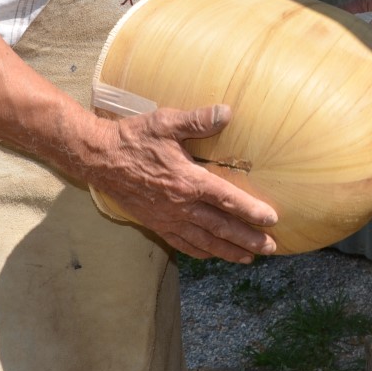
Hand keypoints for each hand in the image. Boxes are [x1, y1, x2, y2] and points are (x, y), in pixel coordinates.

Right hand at [91, 104, 277, 262]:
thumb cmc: (133, 138)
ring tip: (249, 258)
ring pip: (204, 241)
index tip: (272, 220)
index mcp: (187, 181)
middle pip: (221, 227)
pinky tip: (212, 255)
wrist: (99, 158)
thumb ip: (197, 121)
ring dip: (229, 251)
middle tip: (271, 248)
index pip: (226, 199)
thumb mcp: (166, 122)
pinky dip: (200, 252)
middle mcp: (180, 205)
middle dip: (248, 239)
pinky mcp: (156, 224)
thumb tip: (227, 112)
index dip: (250, 210)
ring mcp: (168, 218)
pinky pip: (182, 244)